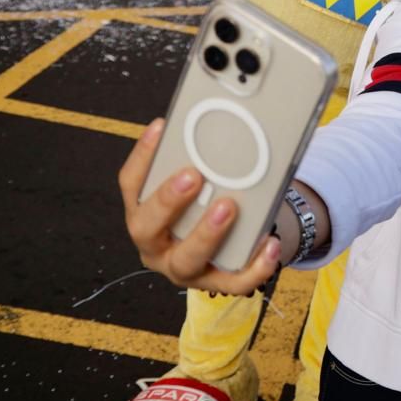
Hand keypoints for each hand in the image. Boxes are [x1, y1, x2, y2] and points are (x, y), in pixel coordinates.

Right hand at [117, 118, 280, 294]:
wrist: (230, 241)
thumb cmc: (207, 200)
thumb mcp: (200, 179)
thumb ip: (203, 157)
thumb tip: (227, 115)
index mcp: (143, 212)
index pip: (131, 184)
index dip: (143, 155)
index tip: (163, 126)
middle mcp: (154, 243)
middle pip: (146, 228)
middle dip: (168, 201)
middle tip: (193, 175)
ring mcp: (181, 268)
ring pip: (186, 261)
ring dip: (206, 233)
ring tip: (229, 206)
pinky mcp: (213, 284)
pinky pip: (232, 283)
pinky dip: (253, 266)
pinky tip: (269, 244)